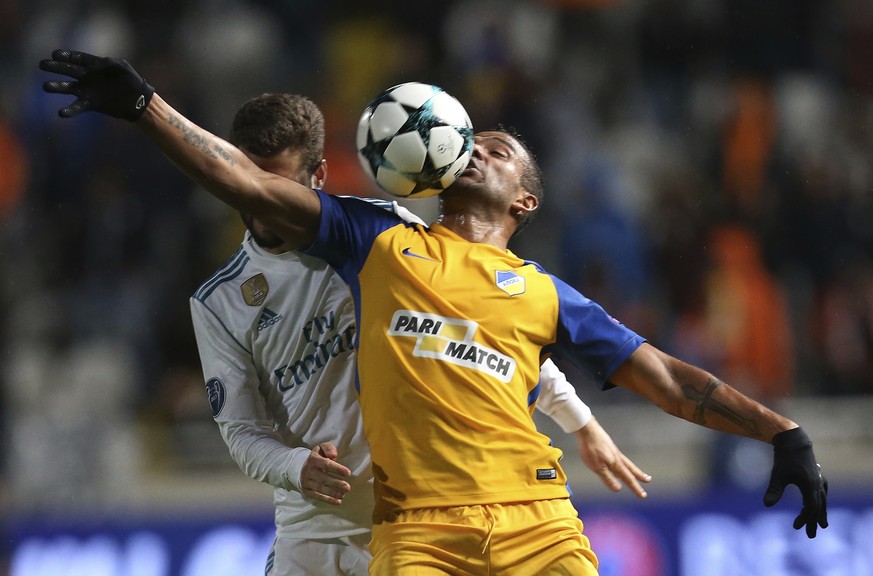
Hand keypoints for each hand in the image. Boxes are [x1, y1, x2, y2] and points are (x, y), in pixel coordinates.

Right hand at [39, 49, 153, 120]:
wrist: (138, 100)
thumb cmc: (131, 80)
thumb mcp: (122, 67)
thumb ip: (111, 64)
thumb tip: (102, 63)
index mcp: (95, 65)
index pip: (78, 58)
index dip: (67, 56)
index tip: (55, 54)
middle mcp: (88, 76)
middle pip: (69, 70)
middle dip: (56, 67)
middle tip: (42, 65)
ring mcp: (88, 90)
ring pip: (69, 87)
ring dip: (57, 87)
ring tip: (46, 87)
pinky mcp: (91, 103)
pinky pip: (78, 106)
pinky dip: (70, 110)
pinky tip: (61, 113)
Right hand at [299, 442, 351, 505]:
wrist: (300, 468)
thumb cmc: (318, 457)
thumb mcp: (321, 448)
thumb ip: (328, 448)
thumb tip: (333, 455)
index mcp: (313, 459)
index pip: (326, 464)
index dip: (337, 469)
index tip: (348, 473)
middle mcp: (308, 471)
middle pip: (323, 478)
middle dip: (336, 483)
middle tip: (347, 487)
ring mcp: (306, 482)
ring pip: (320, 488)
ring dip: (333, 493)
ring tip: (343, 494)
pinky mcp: (306, 491)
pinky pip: (318, 496)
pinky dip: (328, 500)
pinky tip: (338, 501)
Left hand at [575, 417, 650, 497]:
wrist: (587, 429)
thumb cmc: (591, 448)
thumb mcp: (597, 467)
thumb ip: (608, 478)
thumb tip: (618, 489)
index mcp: (615, 464)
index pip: (628, 478)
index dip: (635, 488)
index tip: (643, 495)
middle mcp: (617, 457)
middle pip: (631, 469)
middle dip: (639, 476)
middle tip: (648, 480)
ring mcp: (613, 451)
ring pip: (626, 462)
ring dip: (633, 469)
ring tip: (638, 472)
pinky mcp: (608, 445)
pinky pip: (619, 457)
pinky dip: (623, 462)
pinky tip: (619, 461)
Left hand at [764, 427, 828, 537]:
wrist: (793, 440)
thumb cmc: (784, 457)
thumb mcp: (777, 474)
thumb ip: (774, 490)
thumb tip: (767, 505)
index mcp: (810, 486)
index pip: (810, 508)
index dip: (804, 519)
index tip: (796, 528)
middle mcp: (818, 484)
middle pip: (818, 507)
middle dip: (813, 521)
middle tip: (811, 535)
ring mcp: (819, 479)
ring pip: (822, 500)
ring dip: (820, 512)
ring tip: (822, 524)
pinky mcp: (817, 475)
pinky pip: (822, 492)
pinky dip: (820, 500)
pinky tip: (819, 503)